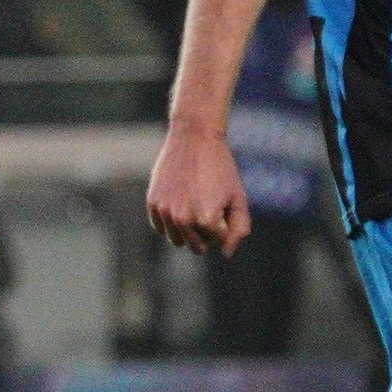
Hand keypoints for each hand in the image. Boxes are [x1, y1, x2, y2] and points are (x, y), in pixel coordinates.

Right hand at [145, 125, 248, 253]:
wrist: (194, 139)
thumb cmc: (221, 168)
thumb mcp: (238, 198)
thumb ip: (239, 229)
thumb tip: (225, 252)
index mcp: (207, 221)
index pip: (218, 241)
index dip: (224, 223)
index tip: (223, 202)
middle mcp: (183, 220)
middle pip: (197, 246)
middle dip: (206, 232)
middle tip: (208, 205)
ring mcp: (165, 212)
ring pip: (177, 241)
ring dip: (187, 230)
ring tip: (194, 204)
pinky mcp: (152, 204)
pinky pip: (160, 228)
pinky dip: (170, 221)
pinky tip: (179, 201)